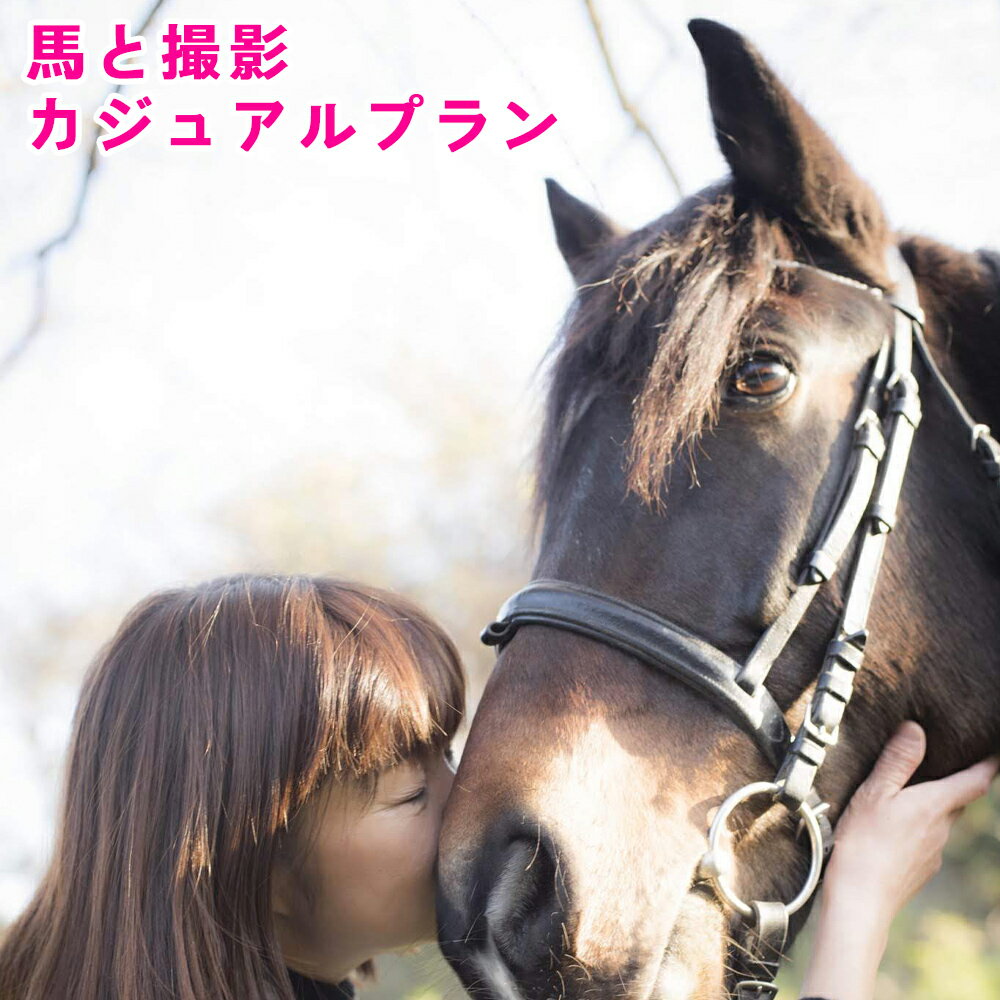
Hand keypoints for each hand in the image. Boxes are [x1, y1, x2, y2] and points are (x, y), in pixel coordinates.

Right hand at [799, 721, 997, 999]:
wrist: (860, 899)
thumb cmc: (864, 842)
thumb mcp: (875, 792)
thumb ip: (897, 761)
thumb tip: (917, 729)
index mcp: (934, 805)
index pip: (975, 781)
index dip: (989, 764)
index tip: (995, 751)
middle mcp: (942, 829)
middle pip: (957, 801)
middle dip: (954, 783)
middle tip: (942, 764)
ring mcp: (934, 852)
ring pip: (940, 821)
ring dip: (930, 807)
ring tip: (904, 798)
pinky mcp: (922, 869)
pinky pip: (926, 841)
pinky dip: (916, 829)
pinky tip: (890, 832)